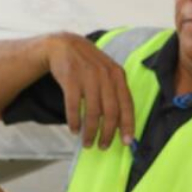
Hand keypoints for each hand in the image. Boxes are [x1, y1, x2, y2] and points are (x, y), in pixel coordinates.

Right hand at [40, 33, 134, 149]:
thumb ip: (115, 92)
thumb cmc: (89, 65)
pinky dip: (74, 121)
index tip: (127, 142)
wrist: (64, 45)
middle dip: (108, 133)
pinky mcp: (70, 79)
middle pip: (110, 112)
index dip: (128, 125)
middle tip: (103, 146)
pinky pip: (74, 106)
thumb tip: (121, 123)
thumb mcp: (106, 72)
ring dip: (90, 132)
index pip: (127, 104)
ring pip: (93, 112)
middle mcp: (105, 76)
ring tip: (88, 143)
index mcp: (118, 75)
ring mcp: (88, 77)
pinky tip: (74, 130)